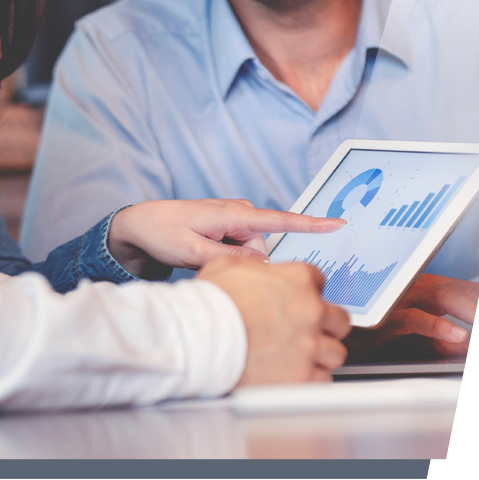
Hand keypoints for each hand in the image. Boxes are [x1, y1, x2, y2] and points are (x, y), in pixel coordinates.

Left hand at [108, 199, 344, 276]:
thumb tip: (263, 267)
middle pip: (261, 251)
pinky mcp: (228, 226)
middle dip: (242, 265)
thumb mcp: (193, 253)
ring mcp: (234, 218)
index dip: (310, 224)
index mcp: (233, 214)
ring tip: (198, 257)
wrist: (140, 223)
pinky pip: (240, 249)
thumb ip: (230, 261)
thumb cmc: (163, 233)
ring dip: (231, 262)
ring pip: (251, 253)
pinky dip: (226, 257)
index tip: (338, 223)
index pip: (279, 220)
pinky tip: (202, 254)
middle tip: (205, 264)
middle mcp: (239, 212)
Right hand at [197, 257, 351, 384]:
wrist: (200, 339)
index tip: (299, 301)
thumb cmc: (210, 305)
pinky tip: (293, 373)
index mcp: (297, 280)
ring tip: (298, 355)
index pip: (320, 281)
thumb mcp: (227, 266)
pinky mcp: (304, 375)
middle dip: (325, 325)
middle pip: (339, 319)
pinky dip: (310, 378)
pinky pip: (322, 379)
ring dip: (319, 354)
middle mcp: (310, 310)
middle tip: (305, 331)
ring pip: (334, 352)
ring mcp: (309, 344)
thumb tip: (258, 266)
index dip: (307, 292)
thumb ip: (252, 265)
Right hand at [345, 274, 478, 361]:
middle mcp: (413, 287)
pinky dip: (440, 326)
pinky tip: (458, 336)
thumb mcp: (422, 342)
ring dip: (477, 315)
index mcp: (423, 288)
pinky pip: (416, 318)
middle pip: (464, 290)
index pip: (470, 289)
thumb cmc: (375, 337)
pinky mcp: (384, 316)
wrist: (337, 337)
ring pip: (446, 296)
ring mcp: (399, 298)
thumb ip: (455, 344)